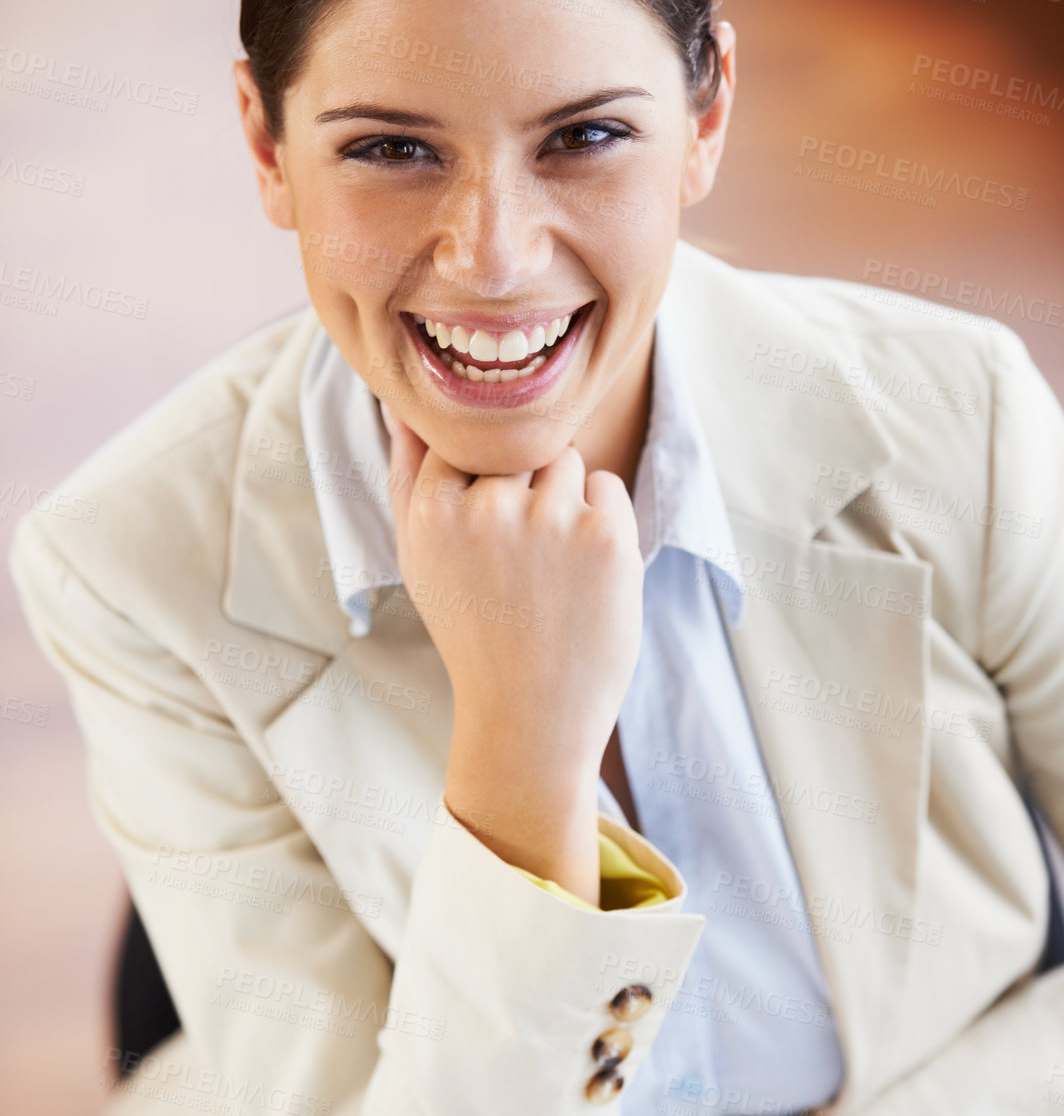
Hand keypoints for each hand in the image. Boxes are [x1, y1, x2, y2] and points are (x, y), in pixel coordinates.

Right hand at [385, 410, 643, 900]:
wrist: (530, 717)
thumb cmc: (474, 632)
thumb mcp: (420, 556)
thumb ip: (407, 472)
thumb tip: (404, 398)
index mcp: (430, 512)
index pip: (461, 441)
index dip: (480, 482)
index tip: (485, 534)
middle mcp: (485, 507)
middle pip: (518, 446)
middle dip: (524, 489)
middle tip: (520, 566)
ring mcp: (548, 519)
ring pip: (566, 459)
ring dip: (566, 499)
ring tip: (551, 569)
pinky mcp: (604, 535)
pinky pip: (608, 486)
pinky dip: (604, 521)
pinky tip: (583, 574)